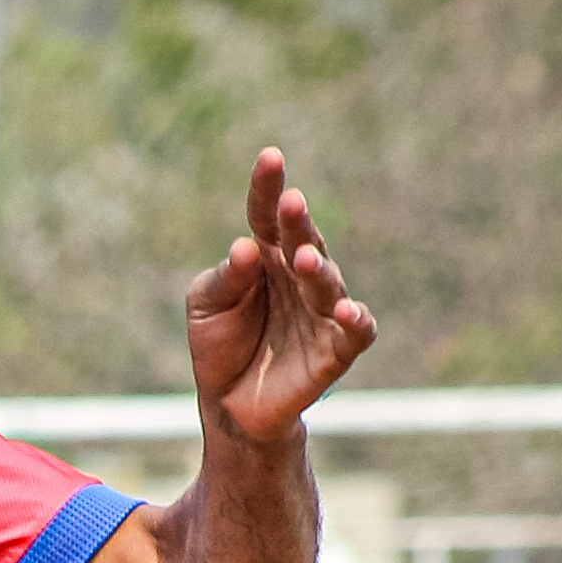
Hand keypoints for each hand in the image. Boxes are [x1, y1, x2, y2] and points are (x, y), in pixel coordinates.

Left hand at [182, 149, 375, 447]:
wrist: (230, 405)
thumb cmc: (220, 344)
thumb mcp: (205, 305)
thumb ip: (224, 278)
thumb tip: (245, 247)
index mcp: (266, 256)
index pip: (267, 216)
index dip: (268, 188)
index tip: (270, 158)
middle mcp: (298, 275)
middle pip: (302, 241)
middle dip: (298, 222)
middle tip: (291, 202)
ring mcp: (320, 310)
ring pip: (327, 282)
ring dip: (317, 269)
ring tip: (302, 259)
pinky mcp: (336, 348)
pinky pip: (356, 330)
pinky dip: (356, 319)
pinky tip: (345, 310)